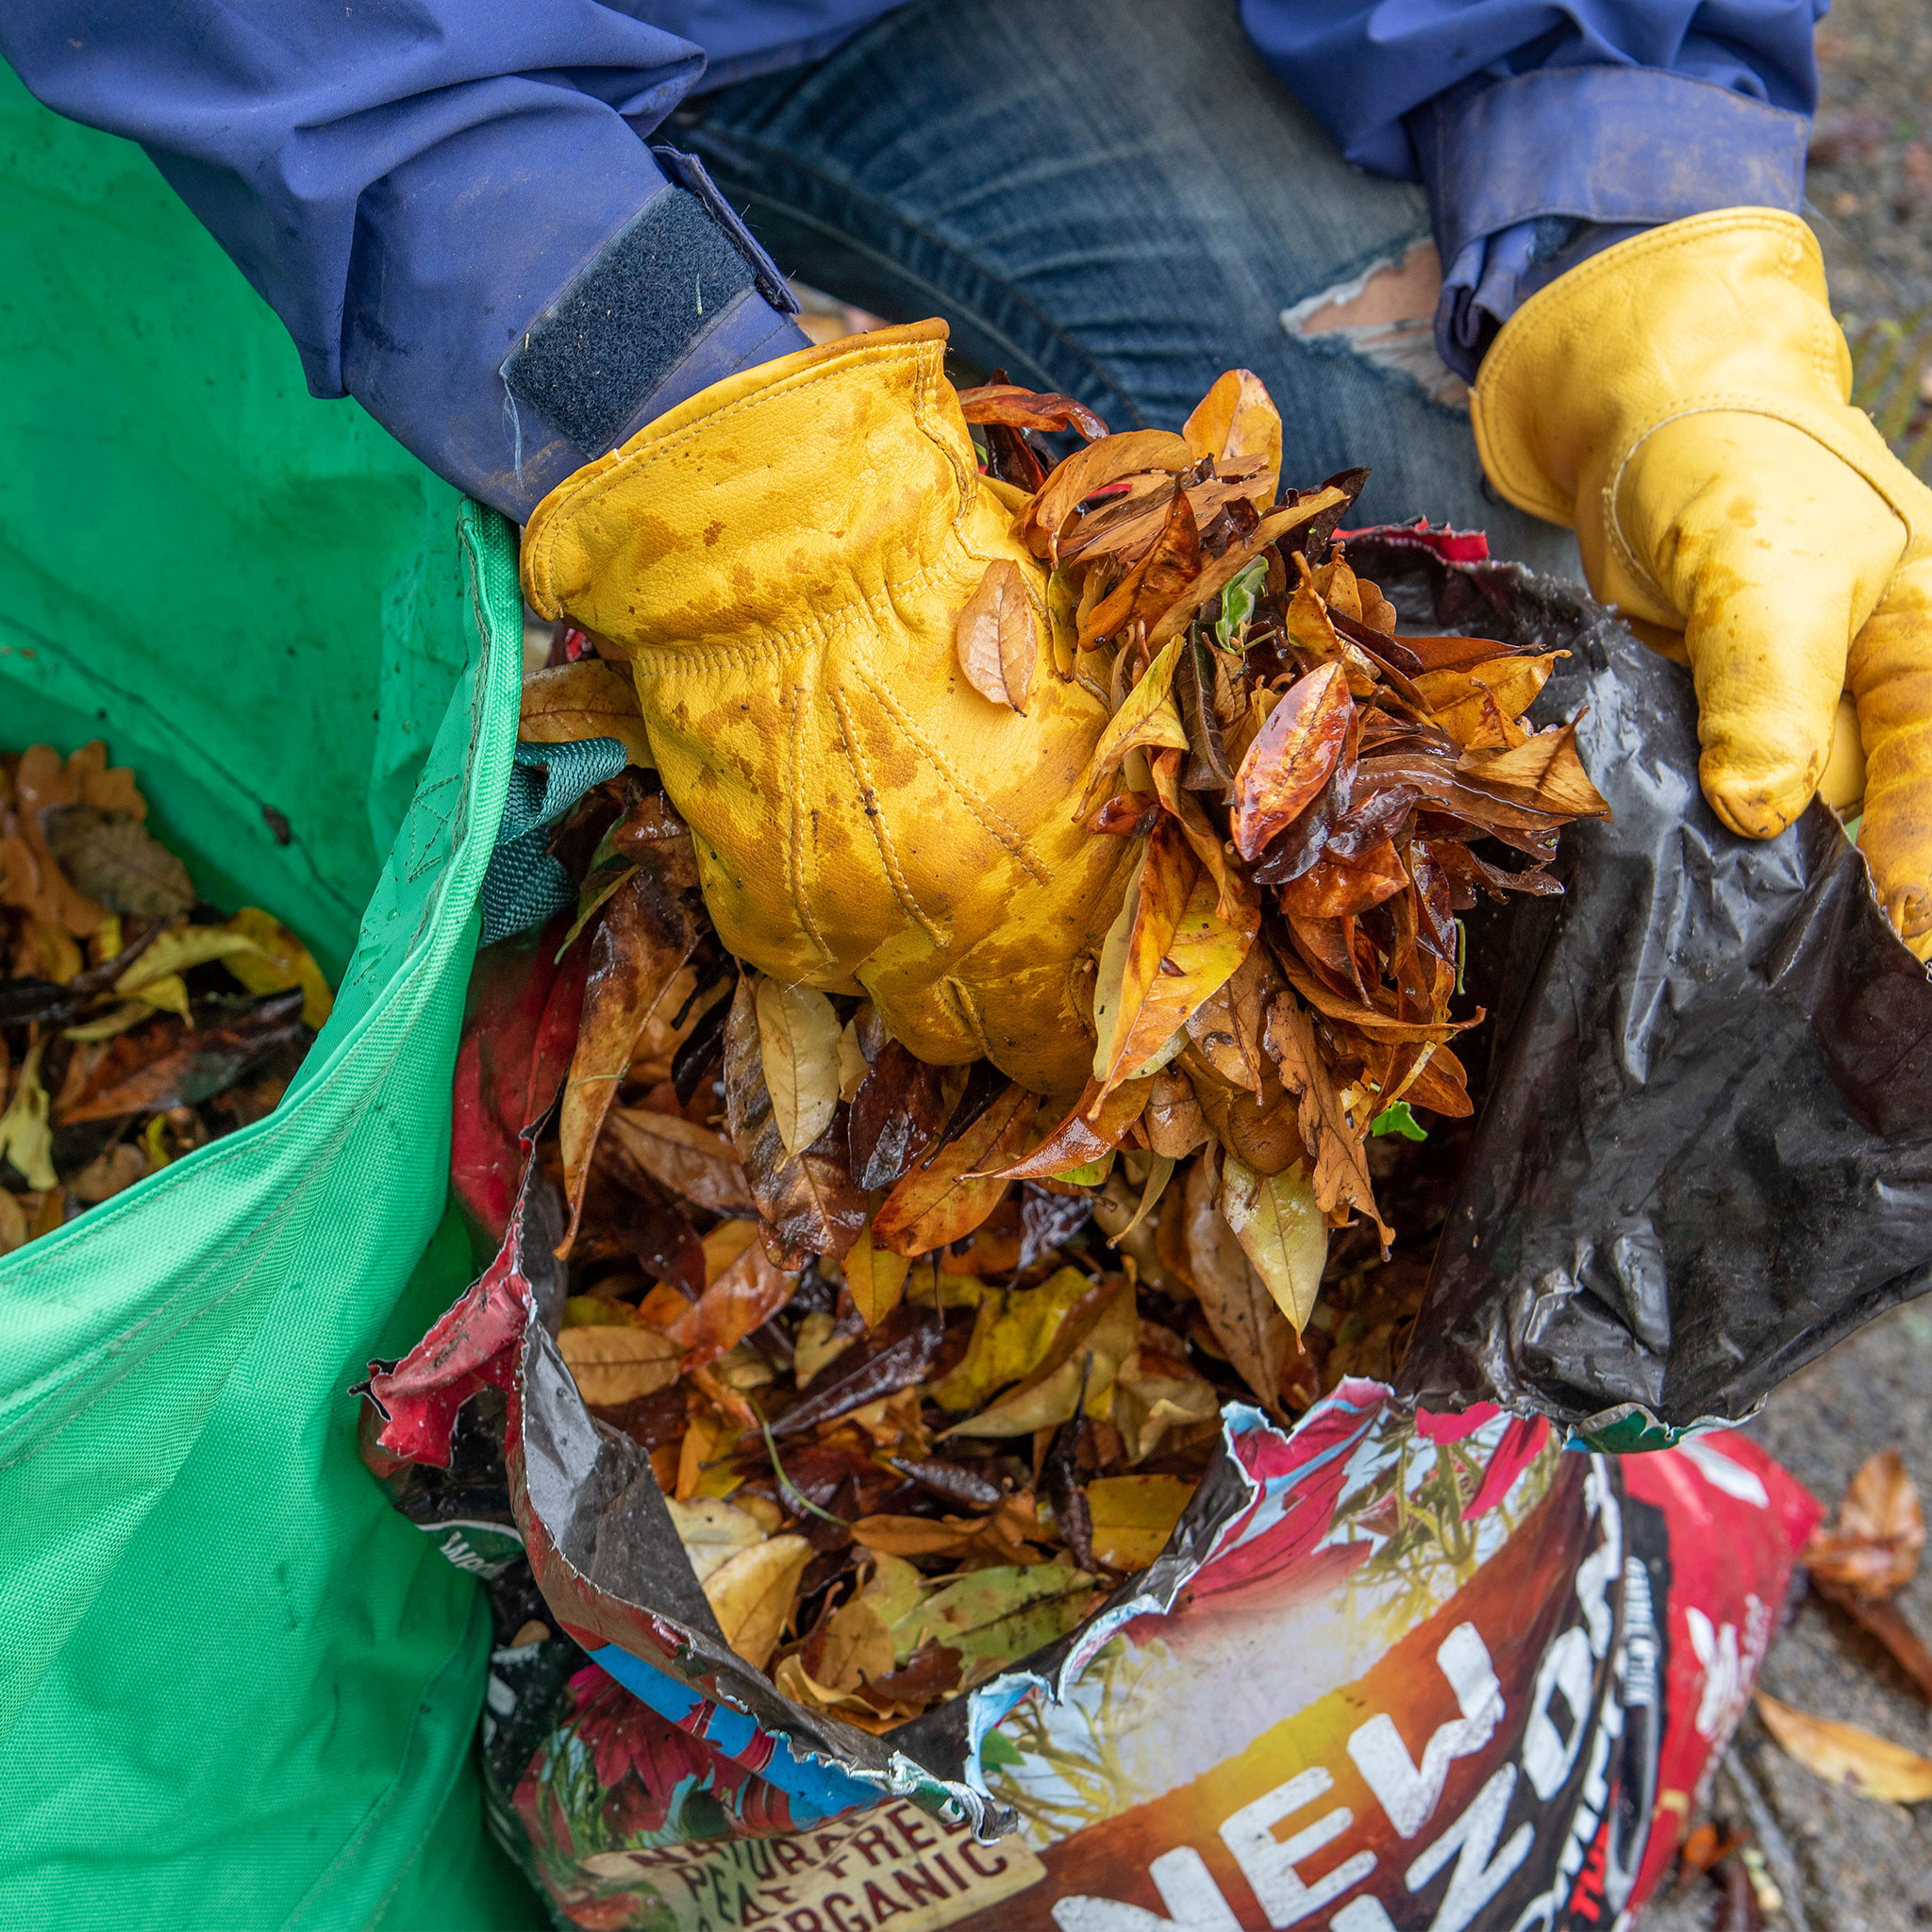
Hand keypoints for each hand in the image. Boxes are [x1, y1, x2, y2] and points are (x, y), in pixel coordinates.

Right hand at [519, 320, 1121, 1092]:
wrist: (785, 556)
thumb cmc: (955, 582)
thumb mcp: (1085, 667)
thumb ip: (1125, 776)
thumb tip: (1173, 832)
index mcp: (1064, 875)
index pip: (1087, 1025)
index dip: (1088, 1029)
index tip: (1086, 1012)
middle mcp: (964, 931)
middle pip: (991, 1038)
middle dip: (1002, 1007)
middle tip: (998, 945)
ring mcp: (855, 936)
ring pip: (899, 1013)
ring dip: (916, 972)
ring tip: (913, 893)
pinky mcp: (765, 916)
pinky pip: (808, 963)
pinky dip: (824, 926)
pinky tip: (828, 851)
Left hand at [1471, 210, 1931, 954]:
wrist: (1650, 440)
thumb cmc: (1733, 474)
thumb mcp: (1757, 564)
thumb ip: (1765, 682)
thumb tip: (1761, 808)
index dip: (1920, 845)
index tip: (1898, 923)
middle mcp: (1884, 702)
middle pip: (1882, 814)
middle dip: (1849, 895)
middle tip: (1828, 976)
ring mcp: (1806, 735)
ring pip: (1800, 834)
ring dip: (1769, 891)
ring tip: (1751, 966)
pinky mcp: (1729, 753)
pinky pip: (1723, 819)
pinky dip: (1701, 857)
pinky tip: (1682, 911)